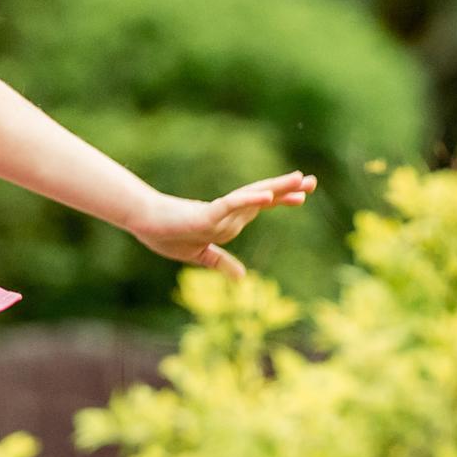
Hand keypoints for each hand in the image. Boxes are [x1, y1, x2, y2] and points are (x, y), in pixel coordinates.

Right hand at [128, 171, 316, 278]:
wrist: (143, 224)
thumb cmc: (166, 235)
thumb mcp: (199, 255)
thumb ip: (221, 262)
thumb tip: (241, 277)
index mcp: (227, 221)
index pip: (260, 207)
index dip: (281, 199)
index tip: (303, 196)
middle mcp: (227, 213)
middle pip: (262, 197)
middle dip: (288, 190)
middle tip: (312, 182)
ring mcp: (218, 212)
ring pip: (252, 197)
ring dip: (276, 188)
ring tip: (298, 179)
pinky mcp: (206, 214)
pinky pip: (231, 205)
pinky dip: (249, 200)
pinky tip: (267, 197)